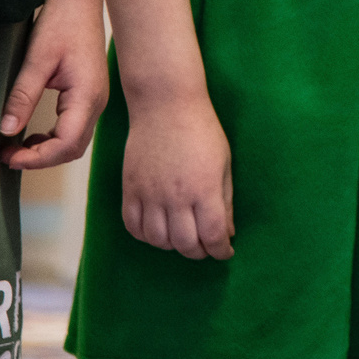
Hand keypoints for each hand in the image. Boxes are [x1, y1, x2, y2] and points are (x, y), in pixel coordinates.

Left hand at [1, 0, 108, 170]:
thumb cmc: (62, 23)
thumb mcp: (37, 60)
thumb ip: (23, 96)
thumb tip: (6, 131)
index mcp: (87, 95)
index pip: (66, 143)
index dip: (37, 158)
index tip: (9, 156)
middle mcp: (97, 102)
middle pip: (73, 148)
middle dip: (41, 158)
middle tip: (8, 155)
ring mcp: (96, 98)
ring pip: (75, 140)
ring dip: (47, 150)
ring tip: (17, 147)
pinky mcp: (89, 93)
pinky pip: (75, 127)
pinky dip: (54, 137)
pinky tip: (34, 132)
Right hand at [122, 91, 235, 259]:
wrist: (165, 106)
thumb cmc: (202, 131)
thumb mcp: (223, 163)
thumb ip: (225, 201)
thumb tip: (228, 232)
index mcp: (204, 189)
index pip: (213, 235)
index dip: (221, 250)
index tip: (225, 252)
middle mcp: (176, 196)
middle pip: (185, 243)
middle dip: (200, 252)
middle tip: (206, 247)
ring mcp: (150, 194)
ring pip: (158, 240)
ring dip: (173, 246)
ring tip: (184, 238)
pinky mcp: (130, 189)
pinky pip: (133, 226)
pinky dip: (146, 236)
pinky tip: (158, 230)